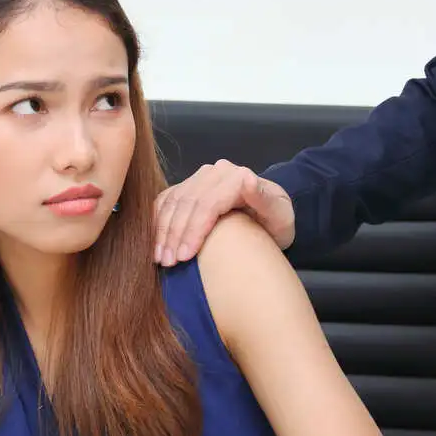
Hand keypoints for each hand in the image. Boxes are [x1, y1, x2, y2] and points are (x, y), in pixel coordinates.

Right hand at [154, 159, 293, 265]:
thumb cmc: (277, 221)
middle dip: (174, 235)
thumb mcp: (280, 215)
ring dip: (163, 230)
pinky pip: (166, 200)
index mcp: (238, 177)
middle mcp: (216, 172)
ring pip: (173, 201)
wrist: (270, 216)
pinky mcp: (189, 186)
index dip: (193, 231)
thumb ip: (263, 198)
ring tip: (159, 258)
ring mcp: (200, 177)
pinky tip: (155, 243)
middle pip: (187, 203)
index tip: (185, 257)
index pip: (208, 203)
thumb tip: (248, 179)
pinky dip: (158, 222)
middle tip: (168, 263)